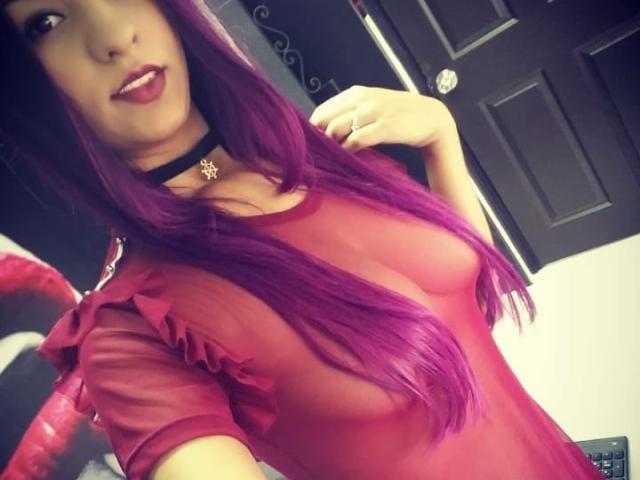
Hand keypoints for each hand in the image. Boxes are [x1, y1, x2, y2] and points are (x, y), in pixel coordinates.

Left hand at [309, 85, 456, 153]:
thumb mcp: (372, 106)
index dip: (315, 129)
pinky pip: (356, 140)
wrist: (431, 118)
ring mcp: (373, 112)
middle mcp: (362, 99)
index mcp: (356, 93)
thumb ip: (350, 113)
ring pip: (337, 129)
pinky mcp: (384, 127)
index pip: (322, 110)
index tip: (317, 144)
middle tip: (323, 154)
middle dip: (320, 139)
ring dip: (333, 145)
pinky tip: (351, 155)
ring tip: (337, 155)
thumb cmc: (398, 115)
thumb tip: (324, 130)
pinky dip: (349, 150)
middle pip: (325, 120)